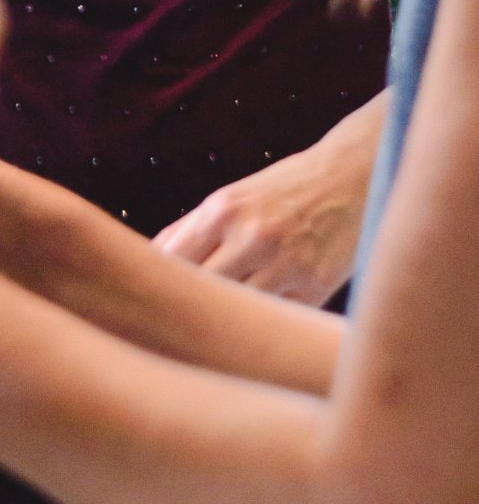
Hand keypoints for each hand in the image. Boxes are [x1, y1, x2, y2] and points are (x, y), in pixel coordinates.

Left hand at [153, 111, 379, 305]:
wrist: (353, 177)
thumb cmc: (284, 189)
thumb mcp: (233, 197)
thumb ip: (190, 229)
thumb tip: (152, 262)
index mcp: (223, 209)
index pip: (171, 260)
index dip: (158, 282)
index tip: (150, 297)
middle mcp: (252, 237)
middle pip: (200, 290)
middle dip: (187, 303)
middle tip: (175, 320)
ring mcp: (286, 265)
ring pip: (237, 311)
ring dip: (225, 319)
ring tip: (214, 326)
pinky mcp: (314, 289)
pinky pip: (275, 318)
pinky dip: (263, 321)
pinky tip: (256, 322)